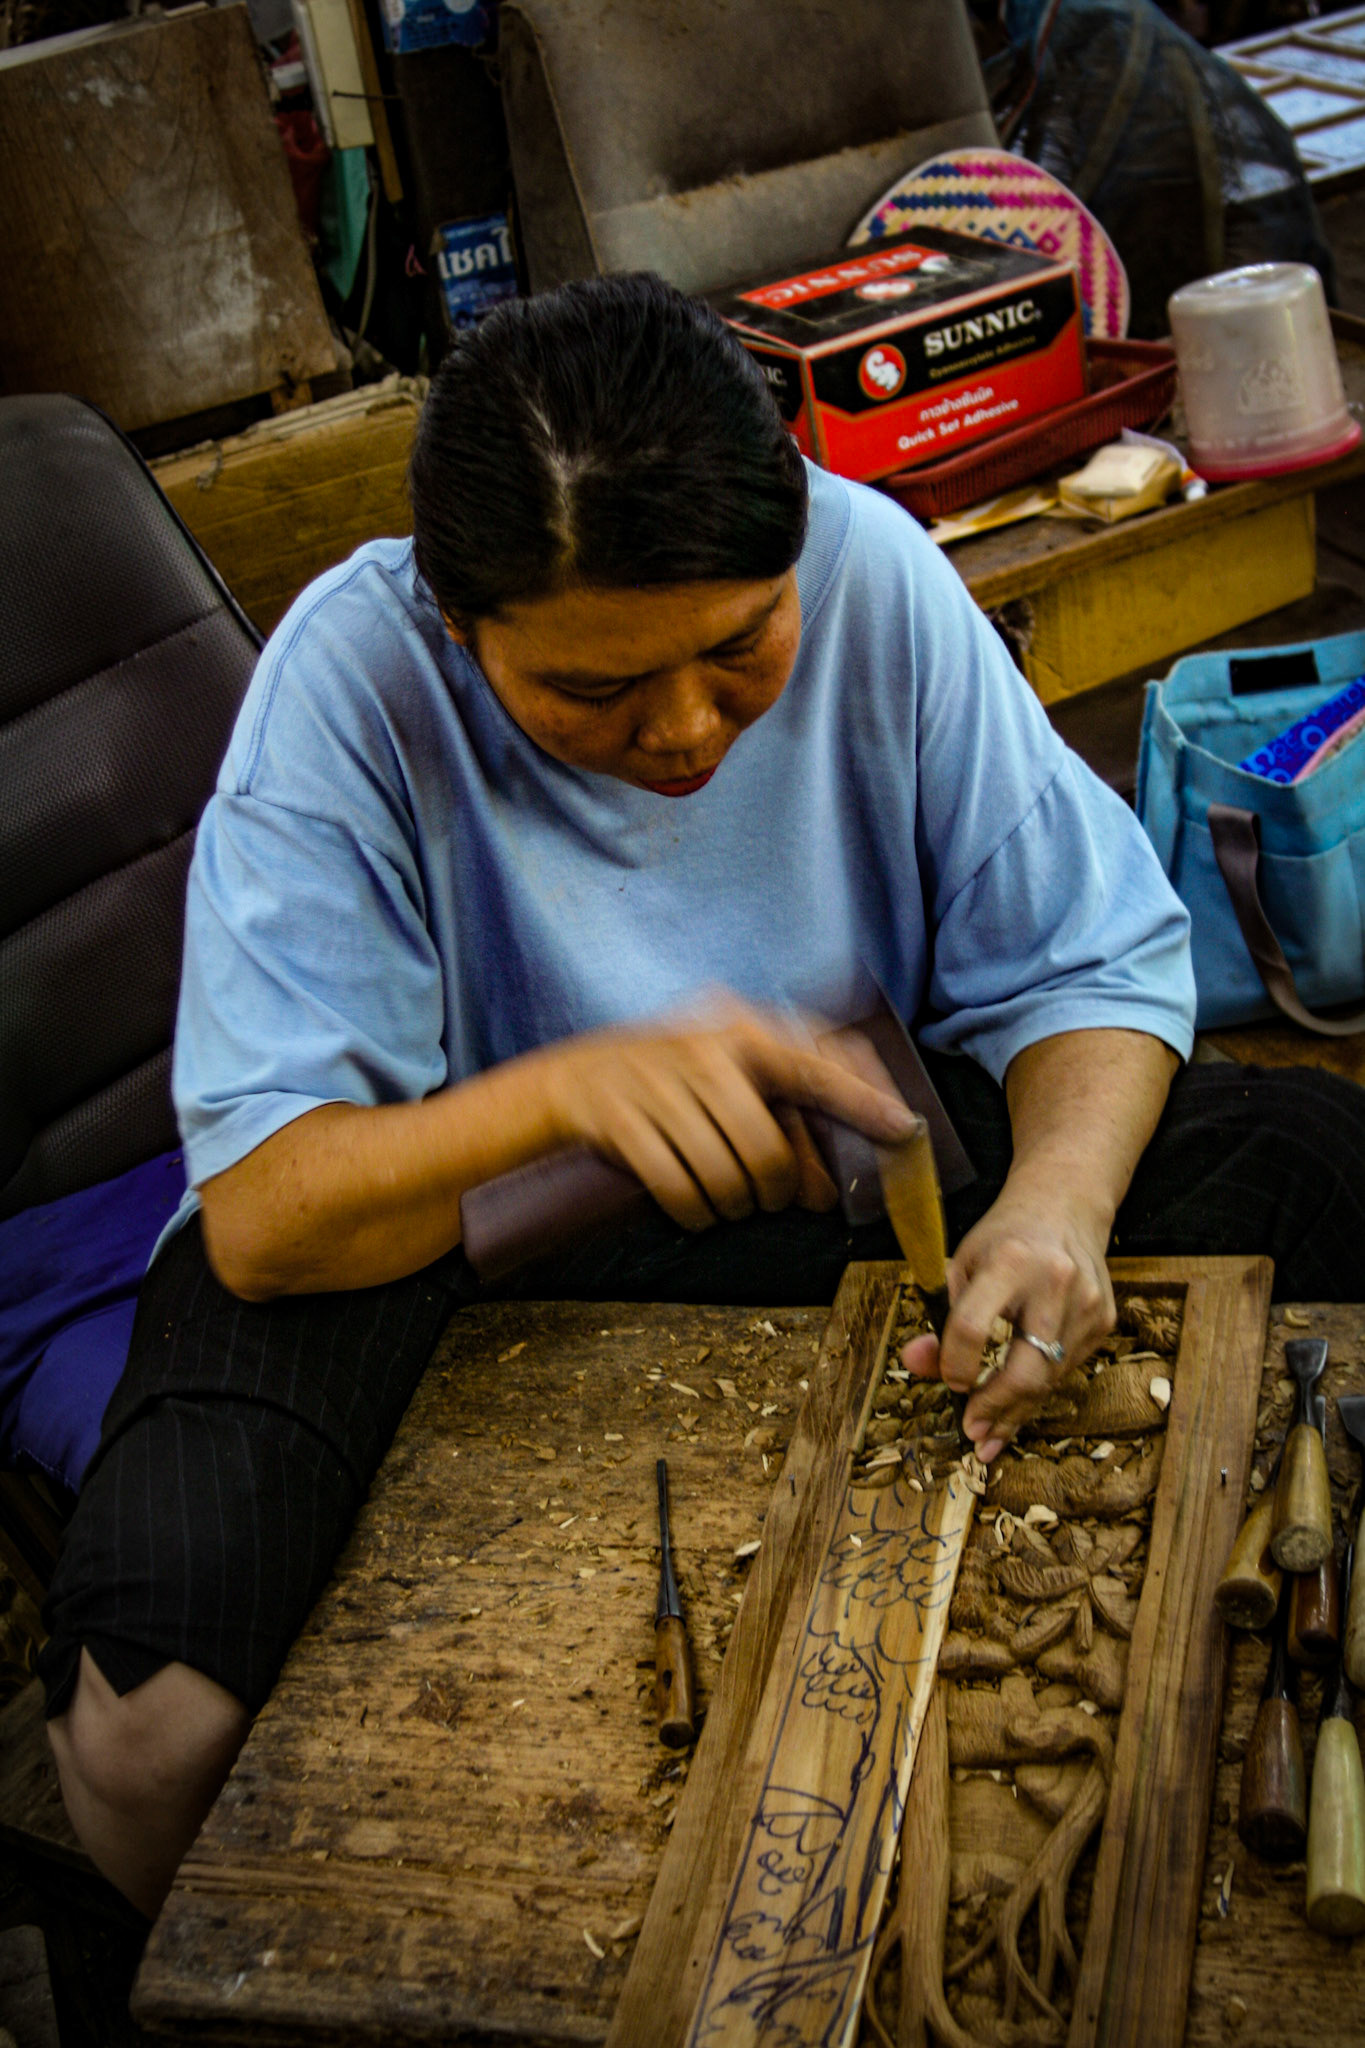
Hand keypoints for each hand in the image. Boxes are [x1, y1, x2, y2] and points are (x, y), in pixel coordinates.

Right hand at [533, 1000, 917, 1230]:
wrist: (571, 1079)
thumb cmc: (667, 1079)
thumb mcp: (723, 1069)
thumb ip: (780, 1106)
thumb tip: (829, 1184)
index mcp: (738, 1032)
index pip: (815, 1065)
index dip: (864, 1099)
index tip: (904, 1129)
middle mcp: (704, 1053)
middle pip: (768, 1149)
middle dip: (777, 1189)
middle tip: (773, 1197)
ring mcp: (660, 1087)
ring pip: (725, 1177)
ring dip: (733, 1206)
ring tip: (727, 1200)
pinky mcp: (623, 1124)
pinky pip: (679, 1191)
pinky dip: (694, 1213)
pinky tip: (695, 1209)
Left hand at [900, 1181, 1114, 1459]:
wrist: (1065, 1207)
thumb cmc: (1004, 1238)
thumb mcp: (962, 1265)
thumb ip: (940, 1317)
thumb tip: (914, 1363)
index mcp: (1009, 1261)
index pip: (973, 1327)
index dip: (954, 1363)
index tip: (949, 1380)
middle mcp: (1056, 1283)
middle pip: (1026, 1368)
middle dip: (995, 1407)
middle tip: (971, 1430)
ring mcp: (1086, 1305)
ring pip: (1049, 1379)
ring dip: (1016, 1411)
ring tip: (988, 1432)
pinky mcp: (1102, 1321)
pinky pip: (1066, 1371)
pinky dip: (1039, 1391)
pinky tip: (1017, 1406)